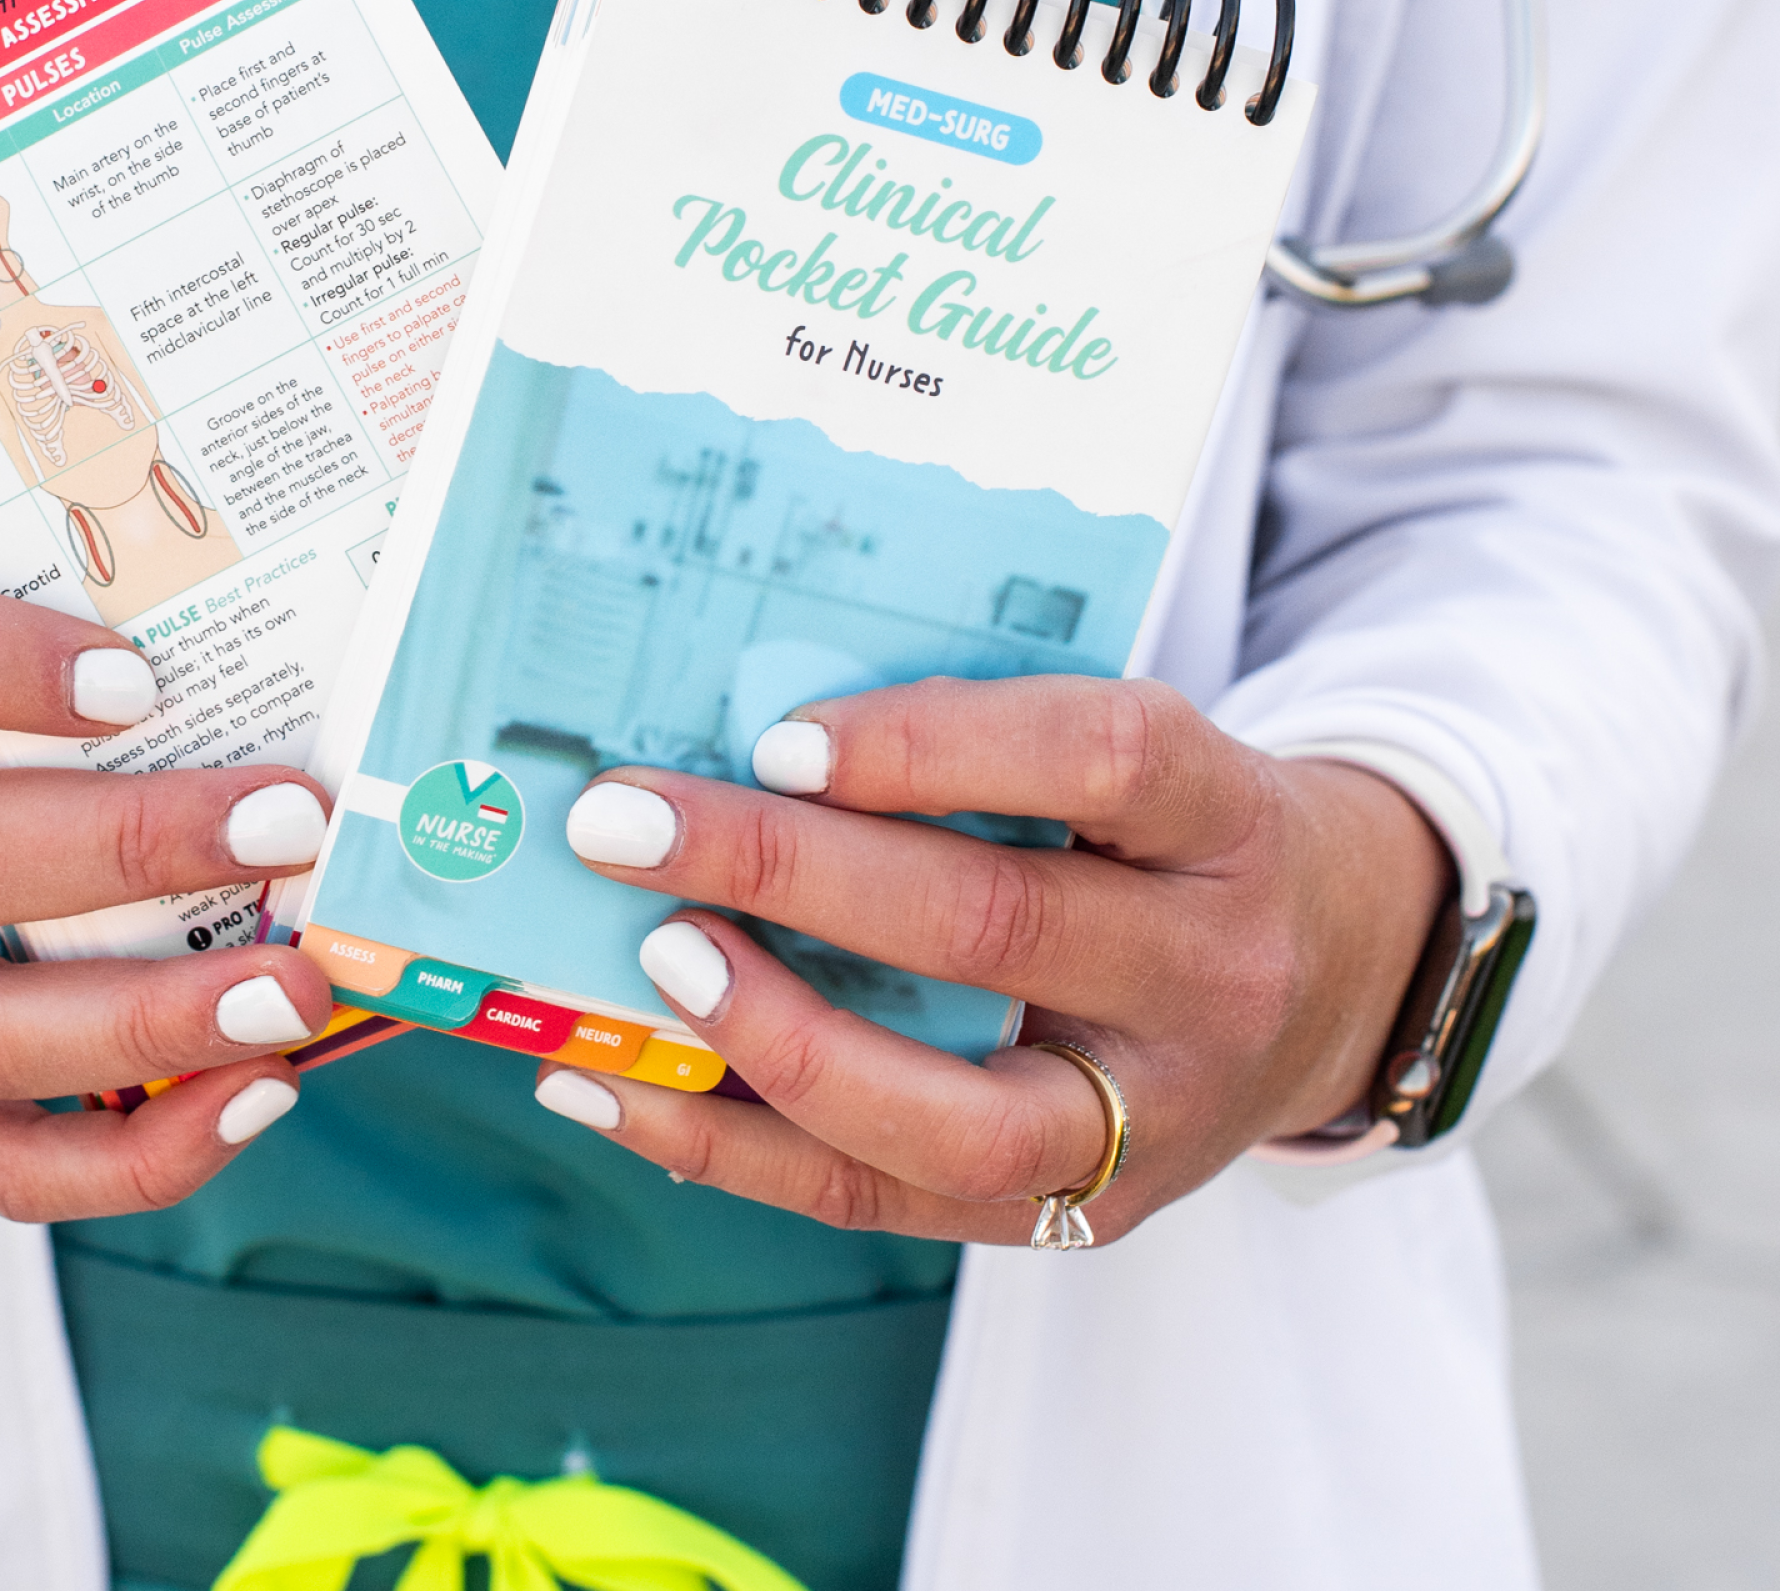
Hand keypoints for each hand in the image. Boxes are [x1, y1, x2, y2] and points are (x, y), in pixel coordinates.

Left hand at [535, 676, 1451, 1244]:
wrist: (1335, 973)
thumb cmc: (1171, 832)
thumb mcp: (1130, 752)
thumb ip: (979, 739)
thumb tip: (734, 745)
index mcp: (1223, 815)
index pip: (1098, 760)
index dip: (932, 744)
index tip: (778, 738)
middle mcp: (1207, 972)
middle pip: (995, 925)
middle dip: (787, 871)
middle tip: (626, 827)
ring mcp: (1155, 1121)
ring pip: (950, 1116)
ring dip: (768, 1040)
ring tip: (646, 966)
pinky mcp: (1085, 1215)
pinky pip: (887, 1205)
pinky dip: (734, 1152)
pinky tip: (620, 1093)